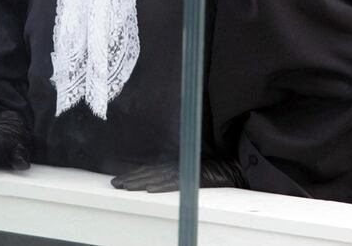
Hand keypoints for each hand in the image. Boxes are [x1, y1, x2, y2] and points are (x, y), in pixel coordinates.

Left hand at [110, 158, 247, 191]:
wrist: (236, 167)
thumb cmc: (216, 171)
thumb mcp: (191, 172)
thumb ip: (176, 174)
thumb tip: (156, 181)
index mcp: (176, 164)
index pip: (150, 169)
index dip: (134, 174)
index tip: (120, 180)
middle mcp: (178, 166)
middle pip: (149, 172)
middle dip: (131, 178)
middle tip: (114, 184)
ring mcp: (185, 171)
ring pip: (157, 176)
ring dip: (139, 181)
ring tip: (124, 186)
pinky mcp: (194, 178)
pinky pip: (175, 182)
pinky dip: (161, 185)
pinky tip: (148, 188)